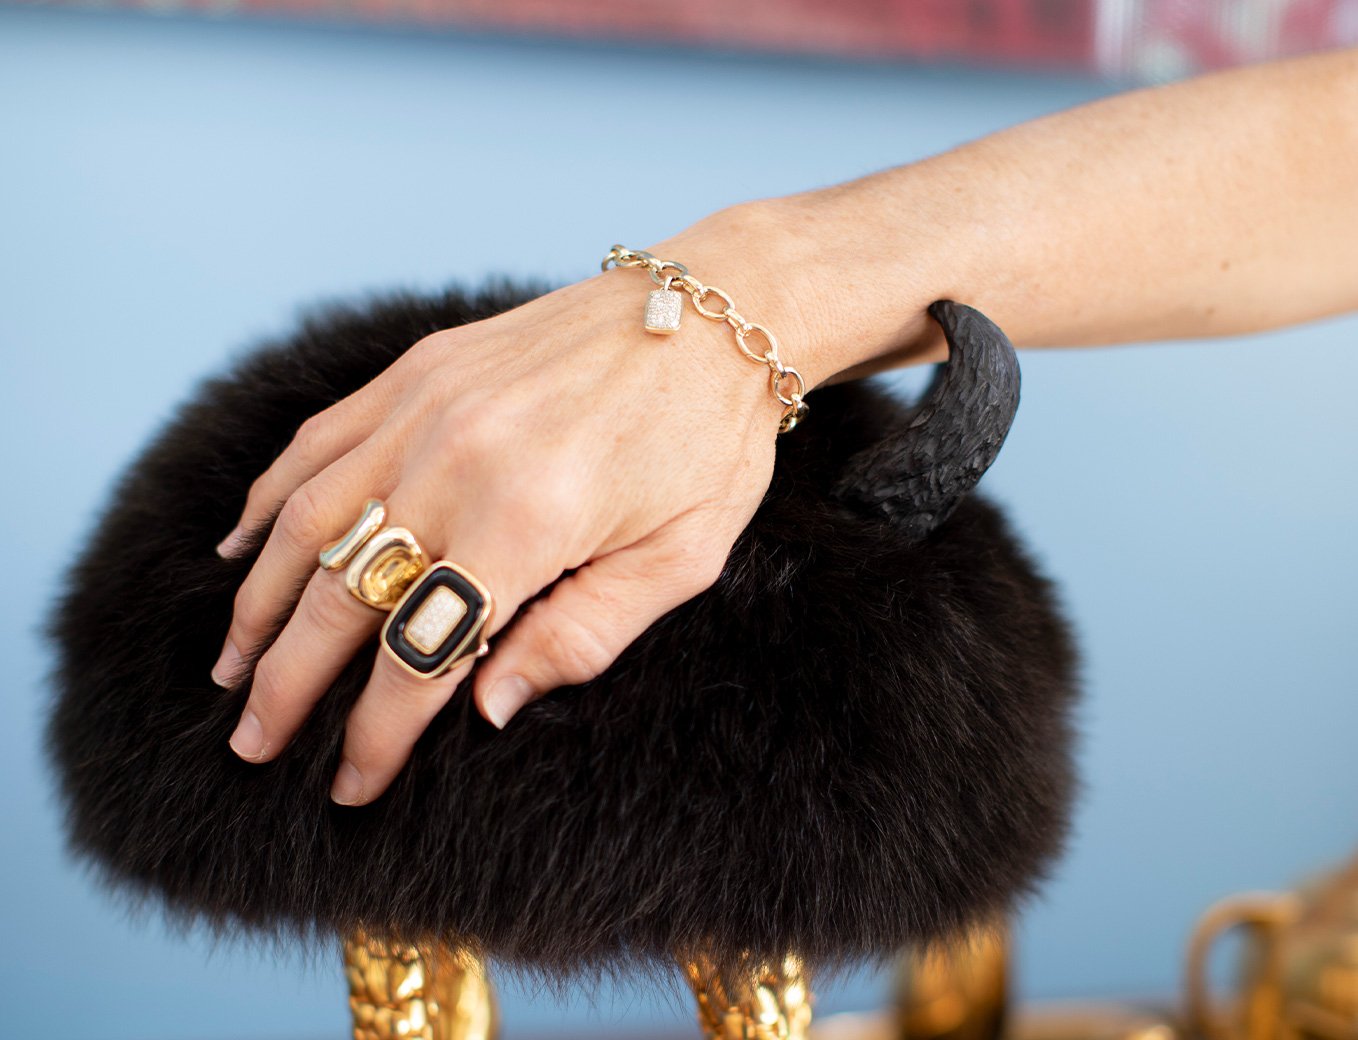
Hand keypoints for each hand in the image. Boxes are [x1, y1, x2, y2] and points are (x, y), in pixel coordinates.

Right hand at [209, 204, 816, 805]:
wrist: (713, 313)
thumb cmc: (709, 445)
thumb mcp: (679, 561)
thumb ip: (580, 639)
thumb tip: (484, 709)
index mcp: (529, 520)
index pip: (424, 653)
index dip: (378, 733)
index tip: (350, 784)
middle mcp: (457, 461)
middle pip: (340, 596)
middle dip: (289, 684)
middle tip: (254, 744)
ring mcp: (426, 407)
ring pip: (307, 521)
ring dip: (258, 604)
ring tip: (231, 666)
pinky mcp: (418, 371)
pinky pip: (316, 442)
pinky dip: (268, 501)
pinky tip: (241, 547)